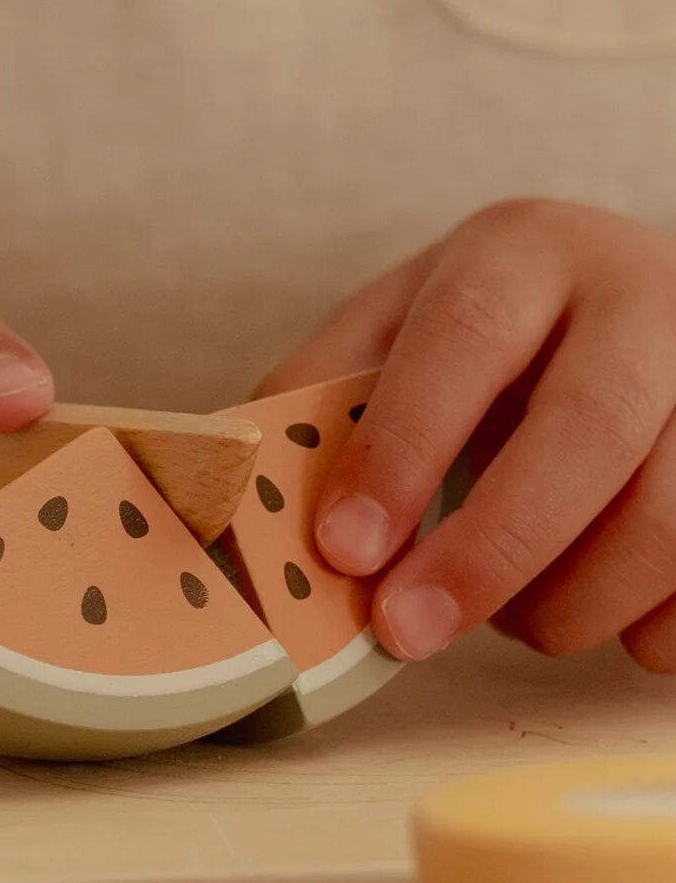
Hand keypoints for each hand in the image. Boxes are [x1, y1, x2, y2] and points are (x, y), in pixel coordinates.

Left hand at [257, 200, 675, 669]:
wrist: (633, 304)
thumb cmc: (491, 331)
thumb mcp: (395, 328)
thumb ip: (323, 397)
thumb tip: (248, 495)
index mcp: (523, 251)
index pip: (463, 343)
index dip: (403, 452)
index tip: (346, 550)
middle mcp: (640, 293)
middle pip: (586, 430)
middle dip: (491, 550)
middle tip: (409, 631)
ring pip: (671, 510)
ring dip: (575, 598)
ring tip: (513, 624)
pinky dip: (662, 627)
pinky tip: (613, 631)